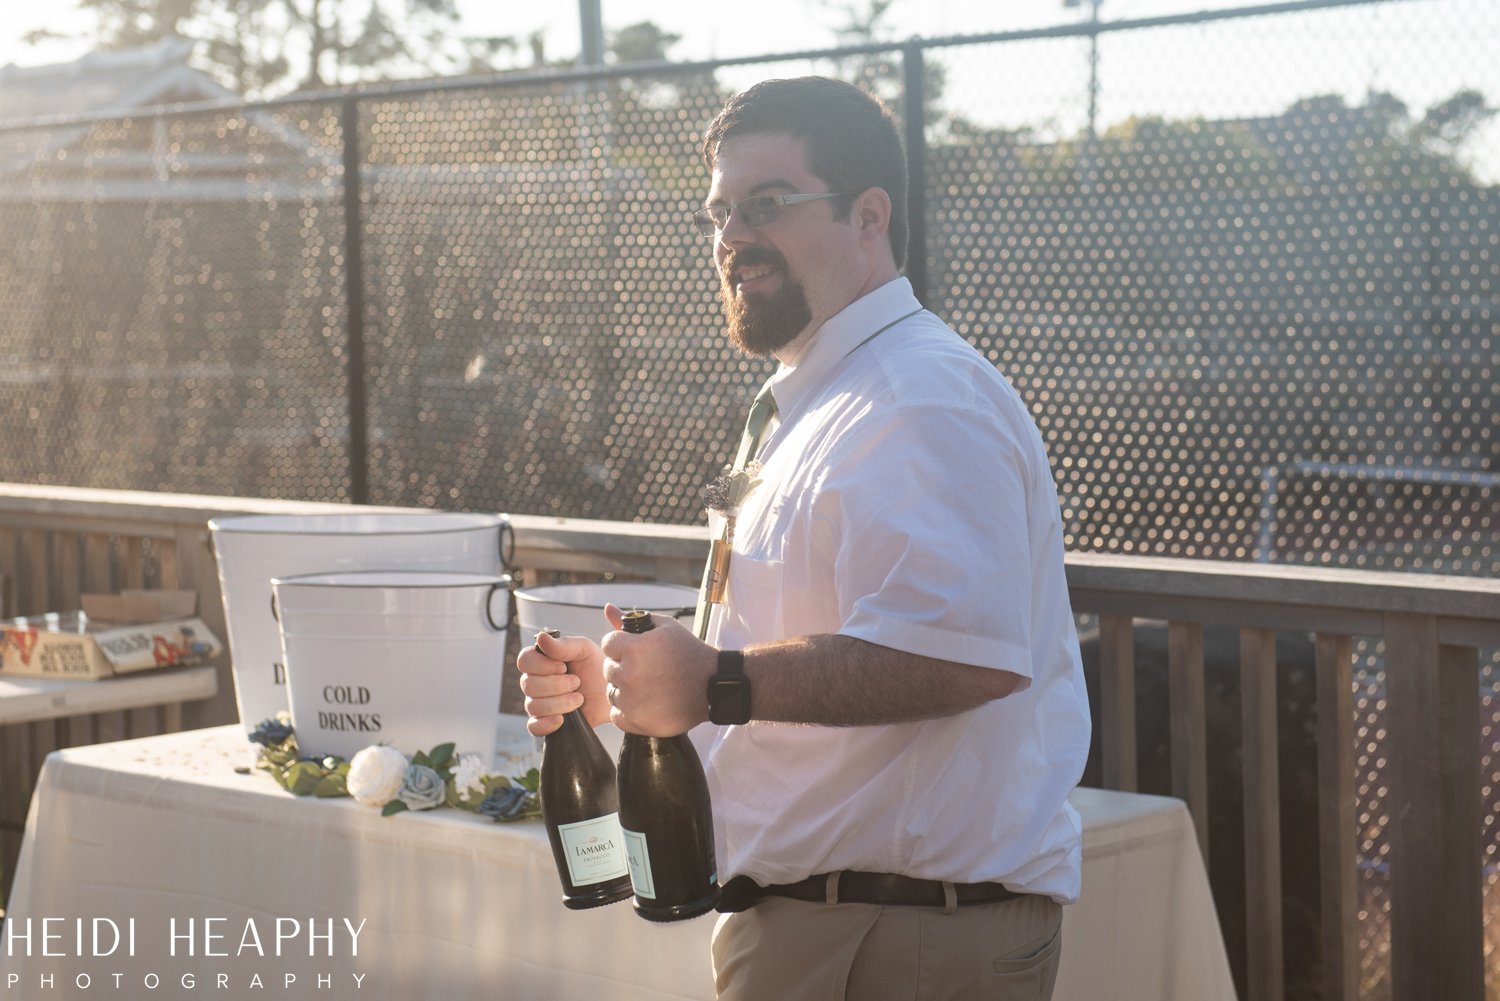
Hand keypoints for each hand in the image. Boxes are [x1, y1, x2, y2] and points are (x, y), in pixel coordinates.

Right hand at [517, 626, 609, 736]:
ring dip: (559, 703)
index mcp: (542, 661)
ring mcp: (539, 703)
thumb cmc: (597, 667)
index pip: (524, 661)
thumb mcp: (584, 650)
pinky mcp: (546, 722)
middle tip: (577, 683)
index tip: (563, 667)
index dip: (542, 665)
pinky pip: (533, 726)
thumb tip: (541, 637)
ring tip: (579, 699)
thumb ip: (563, 645)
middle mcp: (536, 681)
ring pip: (533, 706)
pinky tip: (562, 719)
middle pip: (528, 685)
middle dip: (556, 685)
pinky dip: (546, 724)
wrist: (612, 694)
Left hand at [599, 603, 715, 736]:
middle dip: (623, 666)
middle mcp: (629, 675)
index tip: (639, 652)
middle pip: (608, 669)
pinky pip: (617, 715)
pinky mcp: (637, 722)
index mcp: (635, 649)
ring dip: (624, 689)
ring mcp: (632, 701)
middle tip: (647, 669)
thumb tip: (608, 608)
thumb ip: (632, 619)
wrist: (713, 685)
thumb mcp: (665, 628)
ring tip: (648, 686)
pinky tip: (646, 701)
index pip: (607, 644)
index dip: (622, 646)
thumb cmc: (689, 654)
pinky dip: (627, 710)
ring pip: (612, 692)